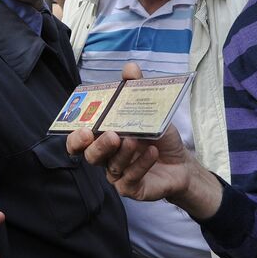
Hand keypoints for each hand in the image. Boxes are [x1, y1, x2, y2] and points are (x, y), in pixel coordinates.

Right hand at [66, 63, 223, 217]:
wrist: (181, 162)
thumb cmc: (158, 137)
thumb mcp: (150, 110)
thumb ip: (136, 89)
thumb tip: (129, 68)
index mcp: (103, 139)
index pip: (79, 142)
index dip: (75, 138)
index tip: (82, 129)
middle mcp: (106, 158)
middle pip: (90, 155)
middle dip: (97, 145)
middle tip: (110, 135)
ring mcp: (118, 175)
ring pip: (112, 167)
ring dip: (123, 153)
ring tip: (134, 140)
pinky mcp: (132, 188)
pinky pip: (130, 178)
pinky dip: (141, 164)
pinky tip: (152, 153)